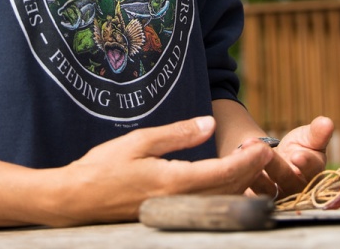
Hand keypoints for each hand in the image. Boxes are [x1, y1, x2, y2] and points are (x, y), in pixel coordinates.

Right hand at [0, 116, 273, 228]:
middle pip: (225, 189)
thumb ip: (177, 134)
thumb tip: (209, 123)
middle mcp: (176, 202)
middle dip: (250, 172)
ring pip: (216, 199)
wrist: (71, 201)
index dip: (248, 161)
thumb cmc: (100, 169)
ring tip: (253, 164)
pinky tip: (225, 180)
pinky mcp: (164, 215)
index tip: (264, 146)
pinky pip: (200, 204)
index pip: (222, 173)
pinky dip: (218, 192)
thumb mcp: (139, 142)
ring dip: (237, 183)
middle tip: (268, 153)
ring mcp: (170, 212)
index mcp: (172, 182)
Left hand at [243, 116, 334, 198]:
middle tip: (265, 149)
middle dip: (275, 164)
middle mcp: (297, 190)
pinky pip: (250, 191)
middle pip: (286, 178)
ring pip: (266, 187)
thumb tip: (327, 122)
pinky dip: (241, 176)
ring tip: (247, 147)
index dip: (306, 163)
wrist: (277, 161)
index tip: (297, 155)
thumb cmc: (299, 148)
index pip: (313, 170)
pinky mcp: (259, 199)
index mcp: (314, 173)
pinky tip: (235, 159)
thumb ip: (317, 133)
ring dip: (255, 169)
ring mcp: (278, 197)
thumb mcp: (308, 138)